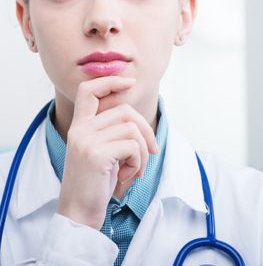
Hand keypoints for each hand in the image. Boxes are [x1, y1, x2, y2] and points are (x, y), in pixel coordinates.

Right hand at [57, 76, 158, 229]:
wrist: (79, 213)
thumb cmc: (96, 182)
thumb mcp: (102, 151)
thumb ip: (113, 132)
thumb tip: (141, 122)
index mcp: (79, 126)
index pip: (88, 90)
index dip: (110, 80)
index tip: (129, 82)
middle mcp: (80, 130)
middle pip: (125, 110)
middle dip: (146, 130)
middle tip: (151, 151)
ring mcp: (86, 140)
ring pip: (133, 129)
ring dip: (143, 151)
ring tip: (135, 169)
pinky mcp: (96, 154)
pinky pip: (133, 147)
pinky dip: (138, 162)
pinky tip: (128, 176)